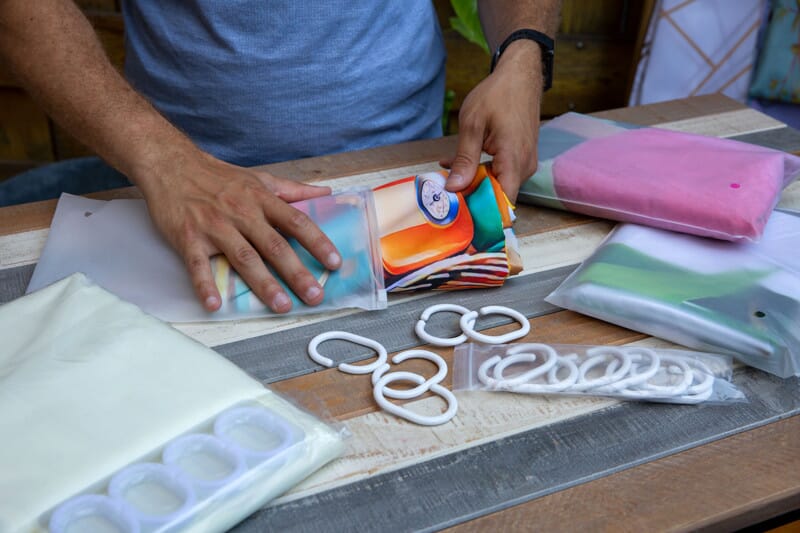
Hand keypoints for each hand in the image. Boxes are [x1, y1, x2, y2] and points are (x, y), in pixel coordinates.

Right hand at [142, 150, 340, 313]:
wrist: (171, 164)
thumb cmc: (218, 176)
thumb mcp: (259, 178)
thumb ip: (293, 189)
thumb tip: (326, 191)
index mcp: (261, 199)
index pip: (296, 222)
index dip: (317, 242)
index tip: (335, 262)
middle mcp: (241, 212)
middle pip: (274, 245)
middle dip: (297, 272)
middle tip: (315, 295)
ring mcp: (214, 226)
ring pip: (243, 258)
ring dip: (264, 284)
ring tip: (282, 305)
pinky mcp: (188, 237)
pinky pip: (198, 265)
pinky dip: (205, 285)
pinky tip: (215, 305)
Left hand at [440, 41, 542, 203]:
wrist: (521, 75)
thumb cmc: (498, 95)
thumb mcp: (473, 125)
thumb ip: (464, 159)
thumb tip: (453, 188)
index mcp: (514, 160)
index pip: (504, 202)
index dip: (484, 214)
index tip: (461, 218)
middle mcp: (524, 166)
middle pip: (498, 196)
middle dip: (471, 198)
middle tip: (443, 199)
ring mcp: (524, 163)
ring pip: (497, 185)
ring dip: (472, 184)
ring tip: (446, 180)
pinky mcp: (520, 159)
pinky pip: (499, 174)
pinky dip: (479, 173)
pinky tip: (456, 166)